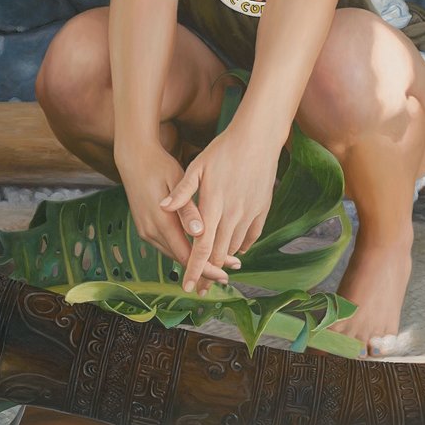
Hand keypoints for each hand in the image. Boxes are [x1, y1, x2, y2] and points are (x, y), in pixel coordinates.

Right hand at [116, 142, 237, 286]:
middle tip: (228, 271)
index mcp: (160, 221)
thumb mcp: (177, 182)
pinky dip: (183, 249)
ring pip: (173, 253)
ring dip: (193, 260)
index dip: (206, 268)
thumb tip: (198, 232)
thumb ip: (187, 209)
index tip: (225, 275)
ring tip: (218, 262)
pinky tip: (197, 247)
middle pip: (180, 259)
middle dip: (204, 267)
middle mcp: (150, 231)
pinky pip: (166, 245)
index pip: (186, 255)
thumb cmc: (160, 166)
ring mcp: (145, 231)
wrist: (134, 158)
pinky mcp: (145, 228)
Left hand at [160, 126, 278, 292]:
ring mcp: (250, 212)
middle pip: (219, 253)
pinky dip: (241, 246)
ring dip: (224, 260)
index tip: (187, 286)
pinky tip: (235, 250)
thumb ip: (182, 192)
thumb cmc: (223, 149)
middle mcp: (233, 214)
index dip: (194, 268)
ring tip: (214, 271)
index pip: (202, 246)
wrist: (258, 137)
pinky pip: (251, 236)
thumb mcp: (197, 166)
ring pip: (235, 246)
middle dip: (208, 273)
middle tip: (199, 287)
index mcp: (213, 206)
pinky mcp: (262, 208)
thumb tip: (163, 207)